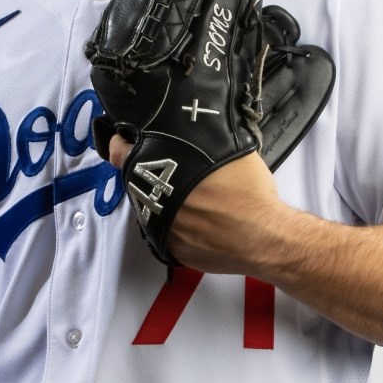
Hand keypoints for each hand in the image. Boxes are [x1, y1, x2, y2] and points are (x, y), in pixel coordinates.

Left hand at [108, 135, 281, 273]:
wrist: (263, 237)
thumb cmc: (249, 194)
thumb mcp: (225, 147)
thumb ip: (196, 140)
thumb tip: (189, 133)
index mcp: (156, 169)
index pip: (119, 151)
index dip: (123, 144)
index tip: (125, 141)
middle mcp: (150, 199)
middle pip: (136, 181)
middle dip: (149, 174)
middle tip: (174, 171)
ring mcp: (158, 227)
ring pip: (150, 208)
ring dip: (164, 200)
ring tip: (197, 199)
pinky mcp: (170, 249)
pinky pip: (166, 231)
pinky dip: (178, 225)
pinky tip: (202, 219)